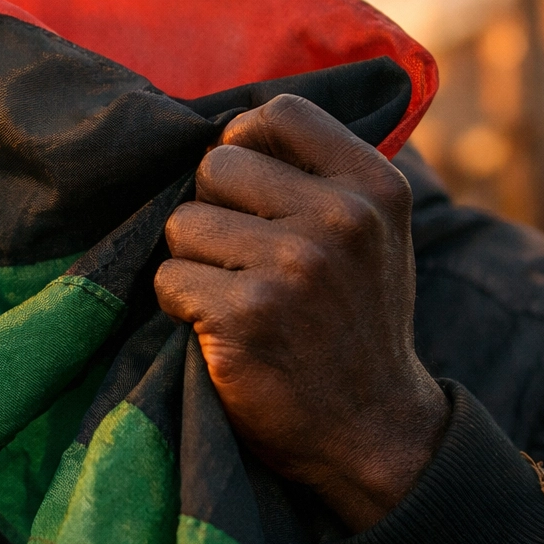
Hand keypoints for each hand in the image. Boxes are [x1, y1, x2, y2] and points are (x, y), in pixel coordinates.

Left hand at [154, 94, 448, 531]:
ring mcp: (295, 268)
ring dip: (193, 261)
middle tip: (242, 256)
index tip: (247, 185)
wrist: (373, 431)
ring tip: (237, 295)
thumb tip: (235, 119)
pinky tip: (223, 330)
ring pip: (183, 222)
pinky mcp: (247, 316)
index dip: (245, 141)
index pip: (278, 112)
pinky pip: (168, 280)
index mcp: (375, 185)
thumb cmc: (355, 319)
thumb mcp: (373, 232)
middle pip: (217, 164)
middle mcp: (341, 219)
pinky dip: (180, 306)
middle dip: (212, 208)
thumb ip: (321, 172)